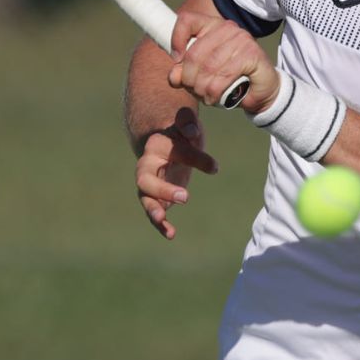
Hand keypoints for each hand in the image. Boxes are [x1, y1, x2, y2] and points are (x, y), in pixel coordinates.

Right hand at [134, 108, 217, 239]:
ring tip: (162, 220)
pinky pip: (156, 213)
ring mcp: (150, 185)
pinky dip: (161, 224)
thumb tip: (193, 132)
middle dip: (162, 190)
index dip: (192, 158)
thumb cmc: (180, 133)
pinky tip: (171, 234)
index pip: (171, 152)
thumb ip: (188, 124)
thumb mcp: (187, 126)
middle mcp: (147, 167)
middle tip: (184, 197)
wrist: (167, 143)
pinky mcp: (157, 199)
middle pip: (145, 180)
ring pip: (146, 199)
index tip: (214, 167)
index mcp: (155, 147)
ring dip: (153, 210)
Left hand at [168, 13, 280, 113]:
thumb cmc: (229, 80)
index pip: (186, 20)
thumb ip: (185, 73)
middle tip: (194, 90)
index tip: (177, 60)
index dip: (176, 40)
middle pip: (194, 53)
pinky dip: (215, 92)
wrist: (260, 91)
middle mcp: (227, 28)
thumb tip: (174, 77)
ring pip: (208, 68)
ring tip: (205, 97)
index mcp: (212, 26)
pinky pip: (224, 76)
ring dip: (202, 89)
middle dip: (189, 78)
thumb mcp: (201, 75)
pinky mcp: (252, 55)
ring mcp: (241, 39)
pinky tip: (215, 98)